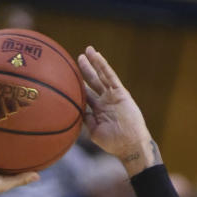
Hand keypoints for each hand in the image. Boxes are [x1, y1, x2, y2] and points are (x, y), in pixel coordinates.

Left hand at [78, 46, 156, 174]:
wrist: (129, 144)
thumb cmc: (113, 143)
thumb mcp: (94, 131)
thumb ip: (85, 120)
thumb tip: (72, 114)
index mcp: (98, 110)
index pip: (86, 94)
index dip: (78, 86)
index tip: (67, 78)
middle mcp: (105, 100)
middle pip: (93, 82)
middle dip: (85, 70)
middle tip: (76, 58)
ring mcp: (113, 96)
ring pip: (101, 76)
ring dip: (94, 63)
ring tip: (86, 51)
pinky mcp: (120, 93)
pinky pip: (111, 76)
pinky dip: (103, 65)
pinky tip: (97, 56)